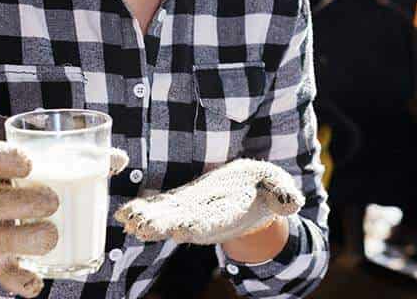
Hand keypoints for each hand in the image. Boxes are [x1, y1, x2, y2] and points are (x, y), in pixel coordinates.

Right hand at [0, 140, 128, 296]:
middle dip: (22, 202)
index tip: (28, 163)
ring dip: (22, 239)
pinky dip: (18, 279)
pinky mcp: (3, 255)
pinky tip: (36, 283)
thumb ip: (88, 157)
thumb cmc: (44, 179)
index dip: (3, 159)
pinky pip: (3, 271)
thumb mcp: (59, 163)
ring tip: (51, 236)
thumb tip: (116, 161)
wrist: (16, 208)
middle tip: (52, 203)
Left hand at [114, 159, 302, 245]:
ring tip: (129, 221)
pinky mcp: (180, 203)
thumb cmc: (266, 189)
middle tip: (144, 228)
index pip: (215, 222)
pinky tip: (123, 213)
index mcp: (231, 213)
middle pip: (183, 224)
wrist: (251, 195)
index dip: (200, 226)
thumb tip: (292, 202)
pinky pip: (158, 207)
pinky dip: (142, 209)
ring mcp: (191, 213)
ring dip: (147, 220)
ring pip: (166, 218)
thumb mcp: (278, 187)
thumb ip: (283, 194)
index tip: (185, 230)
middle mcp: (207, 218)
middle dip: (164, 226)